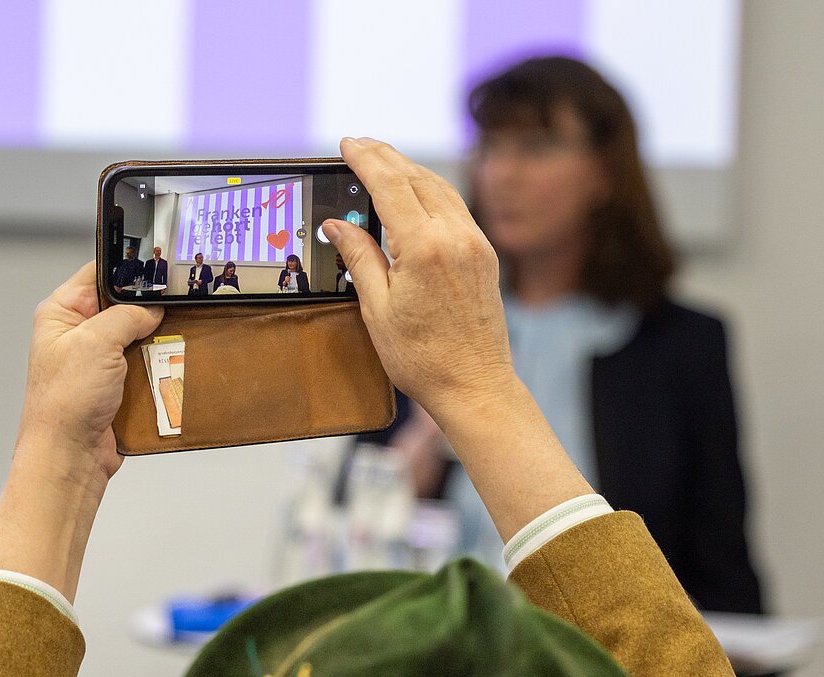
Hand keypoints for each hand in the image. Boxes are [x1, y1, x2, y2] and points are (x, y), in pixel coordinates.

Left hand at [0, 264, 161, 601]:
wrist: (69, 459)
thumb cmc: (65, 402)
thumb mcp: (96, 342)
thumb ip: (126, 315)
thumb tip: (153, 307)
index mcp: (61, 313)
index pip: (99, 273)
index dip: (129, 267)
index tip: (162, 262)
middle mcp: (79, 335)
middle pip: (126, 306)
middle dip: (153, 307)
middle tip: (182, 297)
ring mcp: (99, 363)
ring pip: (142, 338)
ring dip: (162, 340)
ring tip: (186, 330)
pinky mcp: (117, 388)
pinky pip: (148, 368)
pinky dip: (164, 367)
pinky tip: (180, 361)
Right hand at [326, 138, 589, 536]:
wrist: (475, 386)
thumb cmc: (423, 359)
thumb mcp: (377, 310)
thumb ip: (359, 258)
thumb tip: (338, 224)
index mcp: (424, 248)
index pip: (391, 185)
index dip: (366, 159)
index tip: (346, 144)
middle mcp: (455, 237)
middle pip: (416, 178)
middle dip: (386, 157)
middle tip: (358, 144)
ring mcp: (475, 243)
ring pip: (439, 188)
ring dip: (409, 170)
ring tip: (382, 161)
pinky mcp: (485, 255)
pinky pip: (455, 208)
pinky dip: (430, 191)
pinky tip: (415, 193)